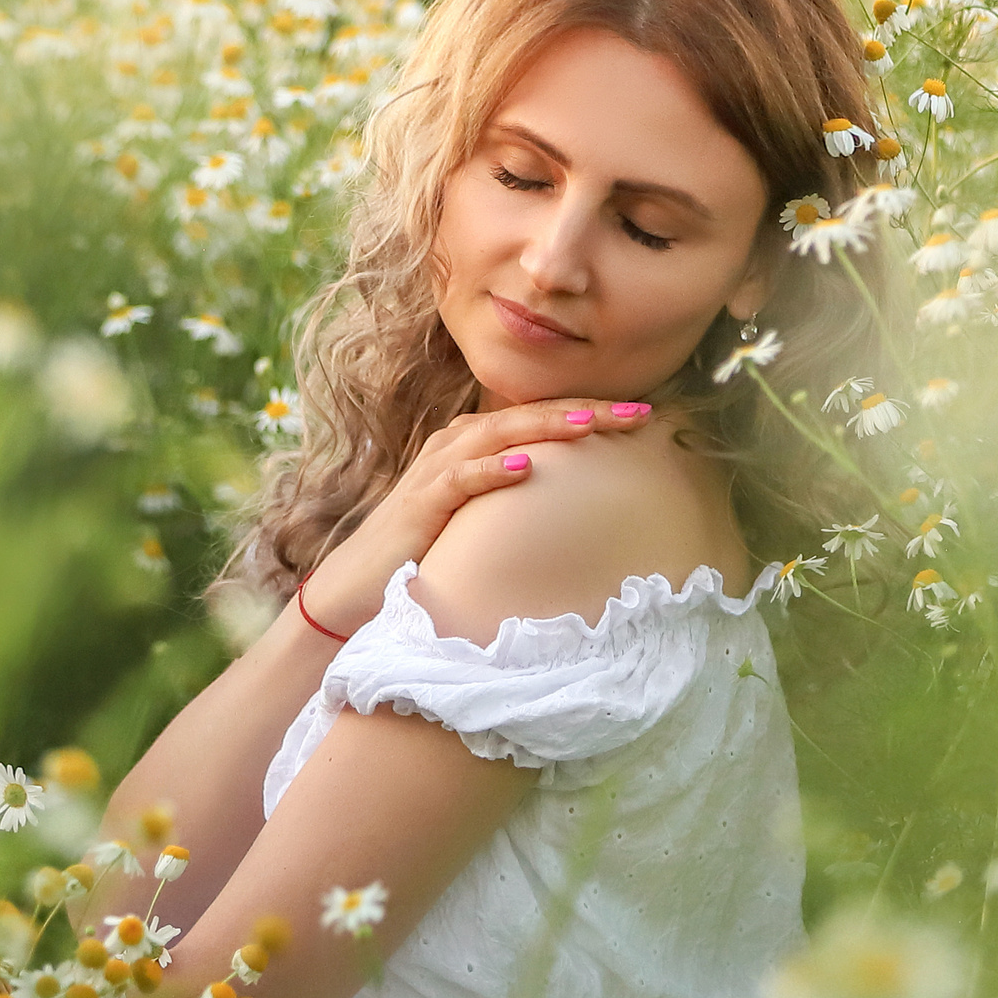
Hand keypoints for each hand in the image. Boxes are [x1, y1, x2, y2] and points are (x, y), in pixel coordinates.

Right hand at [295, 397, 656, 637]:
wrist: (356, 588)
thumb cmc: (422, 554)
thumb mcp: (478, 519)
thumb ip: (514, 499)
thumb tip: (574, 501)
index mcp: (471, 446)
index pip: (537, 419)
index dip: (588, 410)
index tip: (642, 414)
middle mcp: (453, 447)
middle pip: (525, 416)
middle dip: (583, 409)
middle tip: (638, 410)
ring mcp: (434, 472)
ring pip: (496, 435)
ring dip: (545, 427)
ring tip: (590, 422)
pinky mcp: (418, 504)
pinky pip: (458, 479)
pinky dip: (490, 470)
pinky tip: (524, 467)